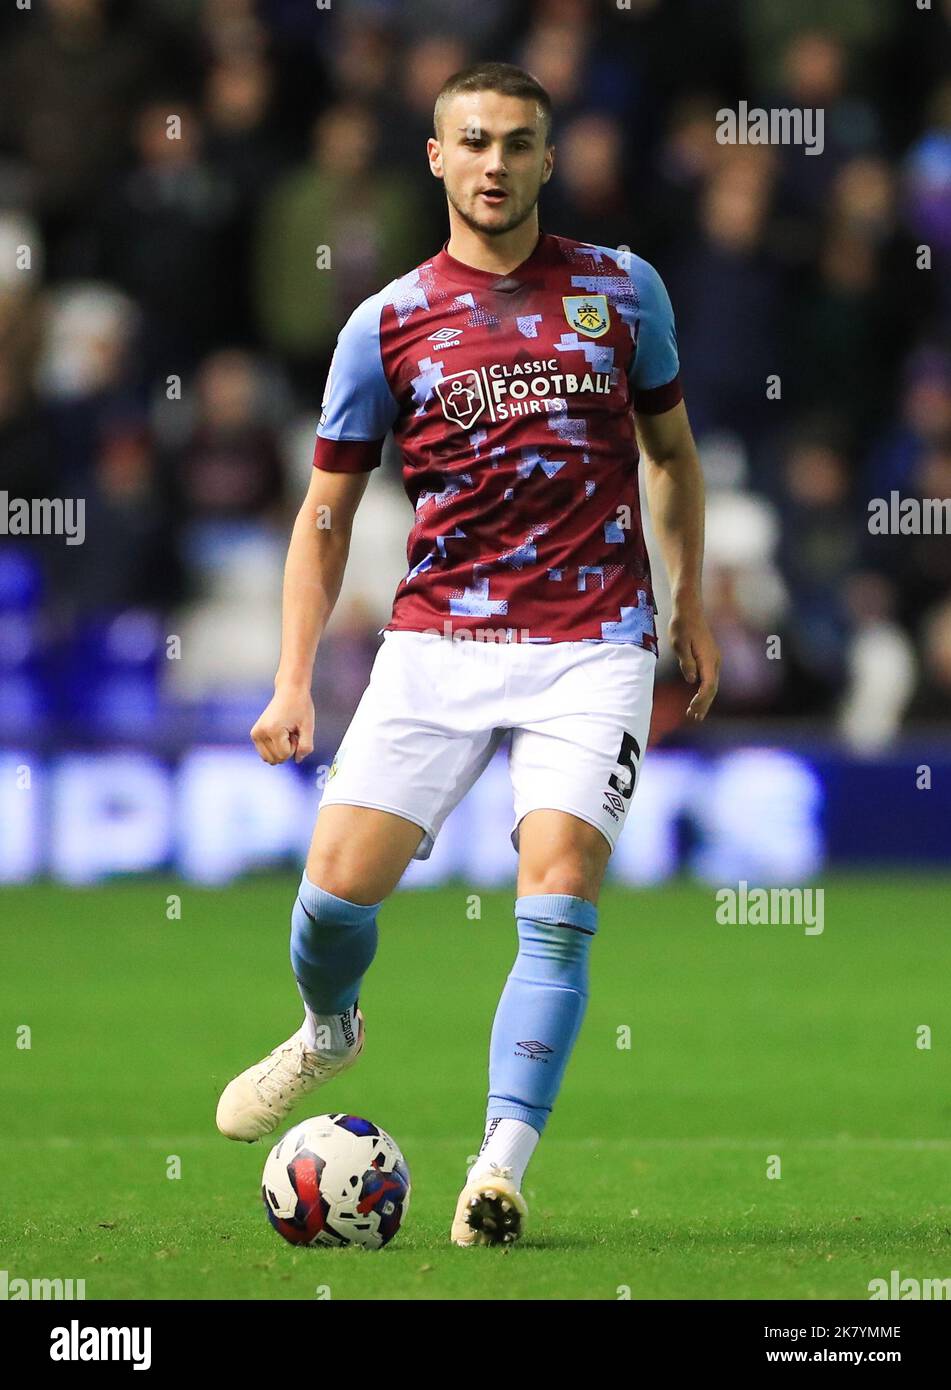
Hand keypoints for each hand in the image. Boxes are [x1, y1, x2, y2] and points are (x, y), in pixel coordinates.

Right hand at [251, 684, 314, 763]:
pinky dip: (275, 749)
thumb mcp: (308, 727)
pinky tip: (280, 734)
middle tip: (291, 731)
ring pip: (269, 759)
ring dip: (281, 750)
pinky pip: (265, 754)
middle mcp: (259, 733)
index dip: (295, 746)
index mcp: (272, 730)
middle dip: (287, 750)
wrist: (290, 690)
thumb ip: (306, 746)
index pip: (285, 755)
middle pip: (276, 759)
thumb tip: (297, 760)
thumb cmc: (300, 705)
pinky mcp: (254, 734)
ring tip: (286, 733)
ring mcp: (255, 734)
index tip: (296, 731)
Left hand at [668, 604, 719, 721]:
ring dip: (704, 700)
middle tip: (694, 718)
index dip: (701, 699)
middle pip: (712, 688)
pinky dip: (705, 691)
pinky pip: (710, 679)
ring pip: (712, 685)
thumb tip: (692, 680)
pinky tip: (697, 698)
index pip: (708, 685)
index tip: (691, 709)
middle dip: (704, 704)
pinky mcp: (709, 659)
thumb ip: (686, 662)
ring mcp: (714, 660)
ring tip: (695, 714)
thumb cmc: (682, 626)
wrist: (689, 610)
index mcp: (708, 659)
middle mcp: (715, 661)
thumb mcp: (679, 643)